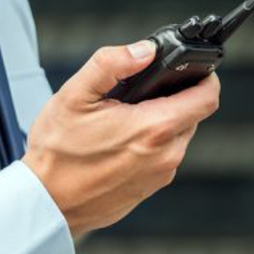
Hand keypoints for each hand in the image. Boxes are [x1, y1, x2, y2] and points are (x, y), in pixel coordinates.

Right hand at [22, 40, 219, 236]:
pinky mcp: (149, 190)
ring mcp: (159, 176)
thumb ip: (111, 64)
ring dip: (158, 125)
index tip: (191, 70)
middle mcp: (166, 155)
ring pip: (176, 138)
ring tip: (120, 123)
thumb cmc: (56, 155)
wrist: (46, 203)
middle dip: (172, 100)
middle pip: (191, 116)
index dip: (205, 77)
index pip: (208, 97)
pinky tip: (116, 146)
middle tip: (137, 97)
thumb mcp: (74, 96)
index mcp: (154, 128)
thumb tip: (144, 50)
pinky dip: (147, 147)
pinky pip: (161, 159)